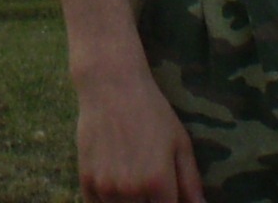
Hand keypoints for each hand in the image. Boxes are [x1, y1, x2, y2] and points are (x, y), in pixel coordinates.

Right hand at [75, 66, 205, 202]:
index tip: (167, 194)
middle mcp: (131, 191)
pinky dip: (107, 200)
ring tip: (133, 181)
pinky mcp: (86, 180)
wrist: (111, 86)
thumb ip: (191, 182)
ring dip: (129, 202)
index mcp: (158, 183)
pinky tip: (116, 182)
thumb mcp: (180, 143)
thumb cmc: (152, 112)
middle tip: (151, 187)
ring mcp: (105, 187)